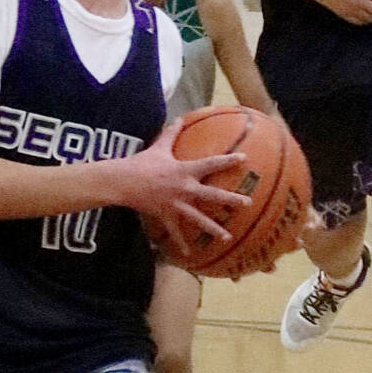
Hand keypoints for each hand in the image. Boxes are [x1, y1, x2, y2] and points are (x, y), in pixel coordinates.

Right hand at [123, 121, 249, 261]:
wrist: (124, 181)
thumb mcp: (159, 147)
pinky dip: (181, 243)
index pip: (211, 164)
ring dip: (213, 228)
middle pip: (212, 195)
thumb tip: (180, 118)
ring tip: (227, 237)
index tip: (244, 159)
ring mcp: (176, 204)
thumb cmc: (142, 163)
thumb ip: (172, 133)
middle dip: (230, 199)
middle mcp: (185, 188)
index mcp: (185, 170)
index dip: (228, 161)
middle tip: (247, 203)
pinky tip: (189, 254)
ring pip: (198, 218)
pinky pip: (175, 232)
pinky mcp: (166, 215)